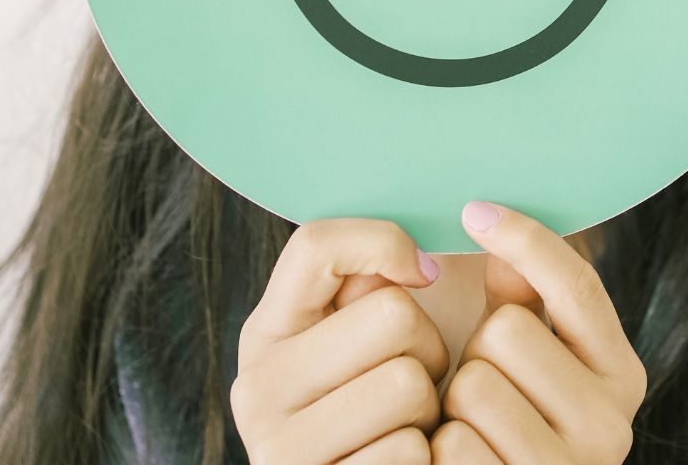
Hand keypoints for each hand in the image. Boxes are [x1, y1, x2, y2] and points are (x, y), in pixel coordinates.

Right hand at [231, 218, 450, 463]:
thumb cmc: (375, 412)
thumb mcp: (359, 344)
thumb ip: (372, 290)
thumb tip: (420, 265)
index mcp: (266, 333)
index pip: (315, 245)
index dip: (385, 244)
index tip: (424, 274)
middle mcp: (258, 387)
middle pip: (392, 314)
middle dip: (429, 347)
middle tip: (412, 379)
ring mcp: (279, 447)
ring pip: (408, 383)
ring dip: (429, 408)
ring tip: (404, 423)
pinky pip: (408, 450)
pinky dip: (422, 457)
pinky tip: (397, 462)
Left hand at [430, 201, 646, 463]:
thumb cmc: (508, 424)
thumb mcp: (528, 361)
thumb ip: (522, 296)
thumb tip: (493, 224)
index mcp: (623, 375)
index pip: (576, 285)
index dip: (524, 239)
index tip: (475, 208)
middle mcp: (613, 426)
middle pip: (507, 333)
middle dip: (476, 352)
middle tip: (483, 387)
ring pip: (473, 386)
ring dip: (452, 403)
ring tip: (469, 428)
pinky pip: (451, 444)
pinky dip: (439, 449)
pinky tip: (457, 462)